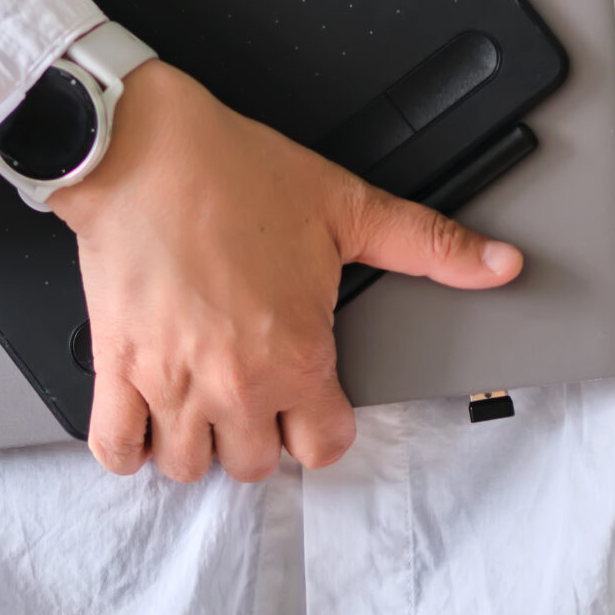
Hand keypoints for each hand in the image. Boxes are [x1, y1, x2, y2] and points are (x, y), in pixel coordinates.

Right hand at [46, 62, 522, 482]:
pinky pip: (114, 448)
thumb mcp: (346, 206)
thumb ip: (428, 245)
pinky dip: (131, 445)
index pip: (323, 447)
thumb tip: (500, 264)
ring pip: (188, 467)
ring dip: (199, 444)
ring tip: (207, 403)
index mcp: (294, 354)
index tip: (311, 395)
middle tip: (258, 390)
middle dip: (261, 435)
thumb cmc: (231, 172)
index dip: (322, 423)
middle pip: (254, 465)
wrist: (140, 147)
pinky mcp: (116, 368)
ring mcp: (169, 382)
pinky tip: (148, 418)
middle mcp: (233, 382)